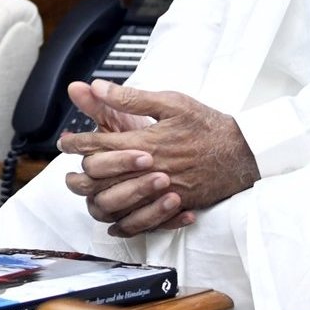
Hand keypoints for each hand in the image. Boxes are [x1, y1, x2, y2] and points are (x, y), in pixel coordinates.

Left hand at [58, 82, 260, 237]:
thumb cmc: (207, 125)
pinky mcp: (173, 206)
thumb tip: (96, 86)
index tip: (66, 141)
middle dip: (81, 170)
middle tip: (70, 165)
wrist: (242, 153)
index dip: (77, 142)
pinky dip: (123, 221)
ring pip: (116, 202)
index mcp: (146, 142)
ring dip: (96, 195)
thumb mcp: (171, 102)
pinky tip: (113, 217)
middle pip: (101, 176)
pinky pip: (140, 222)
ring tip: (86, 188)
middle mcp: (150, 170)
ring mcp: (161, 191)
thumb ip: (131, 96)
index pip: (99, 145)